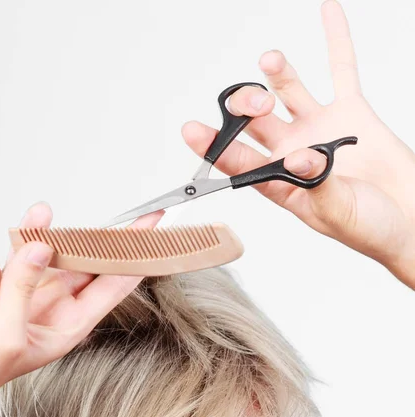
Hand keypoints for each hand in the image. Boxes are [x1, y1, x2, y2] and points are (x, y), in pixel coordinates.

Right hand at [0, 202, 163, 408]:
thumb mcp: (7, 335)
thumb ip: (22, 289)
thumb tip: (39, 248)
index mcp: (71, 324)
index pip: (114, 286)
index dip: (138, 261)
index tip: (160, 237)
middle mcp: (54, 304)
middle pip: (88, 261)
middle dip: (106, 238)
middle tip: (141, 217)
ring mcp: (25, 291)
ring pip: (39, 250)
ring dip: (35, 234)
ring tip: (39, 216)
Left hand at [182, 0, 414, 288]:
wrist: (407, 218)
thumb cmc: (368, 227)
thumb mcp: (337, 212)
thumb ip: (317, 183)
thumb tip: (300, 156)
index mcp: (282, 184)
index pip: (240, 163)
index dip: (215, 146)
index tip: (192, 129)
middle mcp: (293, 153)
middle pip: (257, 124)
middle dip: (247, 108)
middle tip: (255, 101)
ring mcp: (319, 130)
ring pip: (288, 93)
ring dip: (276, 74)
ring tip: (270, 60)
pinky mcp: (350, 113)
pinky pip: (341, 71)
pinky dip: (336, 42)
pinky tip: (327, 14)